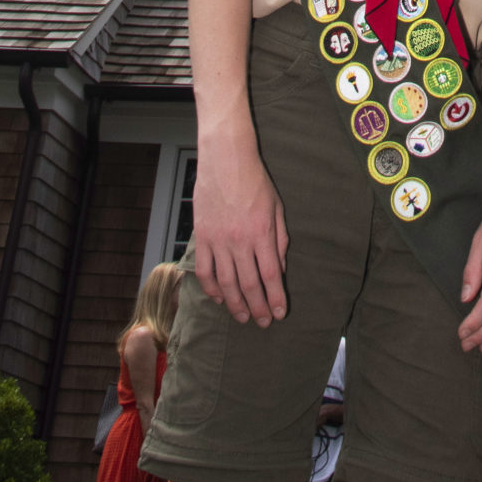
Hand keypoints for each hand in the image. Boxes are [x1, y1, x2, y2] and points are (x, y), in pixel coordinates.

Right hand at [192, 137, 288, 325]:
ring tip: (244, 317)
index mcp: (262, 232)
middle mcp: (240, 240)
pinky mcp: (201, 237)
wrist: (226, 158)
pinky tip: (219, 298)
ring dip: (235, 304)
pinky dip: (211, 289)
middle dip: (258, 307)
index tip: (280, 313)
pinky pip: (205, 271)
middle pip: (249, 285)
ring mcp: (218, 240)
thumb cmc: (255, 180)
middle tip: (263, 322)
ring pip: (226, 283)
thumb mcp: (277, 208)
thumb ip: (279, 240)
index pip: (271, 275)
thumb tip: (279, 269)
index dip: (276, 298)